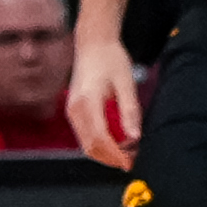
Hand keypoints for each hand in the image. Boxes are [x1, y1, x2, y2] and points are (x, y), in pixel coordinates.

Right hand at [72, 33, 143, 164]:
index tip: (132, 162)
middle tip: (134, 159)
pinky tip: (116, 143)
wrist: (92, 43)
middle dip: (112, 158)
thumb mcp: (126, 84)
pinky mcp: (74, 111)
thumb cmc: (110, 60)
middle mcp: (75, 109)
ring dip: (106, 153)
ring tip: (128, 152)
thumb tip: (135, 137)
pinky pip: (85, 136)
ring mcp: (72, 110)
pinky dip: (100, 145)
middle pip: (90, 146)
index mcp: (87, 102)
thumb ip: (130, 111)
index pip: (100, 138)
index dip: (116, 154)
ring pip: (86, 144)